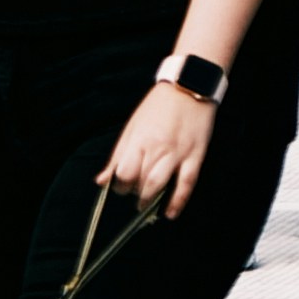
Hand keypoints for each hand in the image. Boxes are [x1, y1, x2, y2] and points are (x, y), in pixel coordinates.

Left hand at [102, 81, 218, 221]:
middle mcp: (156, 148)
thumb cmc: (158, 106)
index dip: (119, 184)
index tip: (122, 185)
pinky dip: (178, 201)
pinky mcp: (195, 155)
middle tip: (134, 194)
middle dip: (134, 193)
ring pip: (159, 185)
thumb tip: (102, 181)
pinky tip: (171, 212)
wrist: (189, 85)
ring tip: (146, 203)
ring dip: (149, 199)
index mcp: (138, 140)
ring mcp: (177, 152)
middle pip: (139, 182)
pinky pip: (186, 183)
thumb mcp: (132, 127)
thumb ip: (118, 155)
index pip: (123, 173)